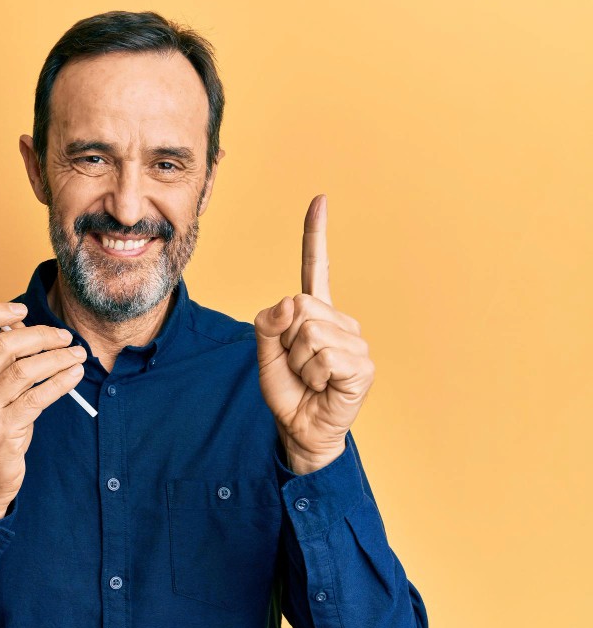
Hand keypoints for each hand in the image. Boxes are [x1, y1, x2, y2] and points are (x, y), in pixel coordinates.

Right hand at [0, 303, 86, 520]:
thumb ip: (5, 360)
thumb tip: (27, 324)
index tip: (23, 308)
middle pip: (3, 345)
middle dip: (40, 335)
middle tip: (64, 337)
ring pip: (24, 370)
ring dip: (57, 358)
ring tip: (78, 355)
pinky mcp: (2, 430)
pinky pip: (38, 397)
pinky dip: (61, 382)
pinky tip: (74, 375)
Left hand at [253, 195, 374, 474]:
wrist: (300, 428)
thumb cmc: (287, 389)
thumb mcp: (264, 352)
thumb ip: (269, 322)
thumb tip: (292, 302)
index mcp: (316, 313)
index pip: (315, 268)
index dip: (316, 235)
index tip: (320, 200)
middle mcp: (340, 322)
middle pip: (301, 307)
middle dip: (286, 341)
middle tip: (296, 365)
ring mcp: (355, 342)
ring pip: (310, 333)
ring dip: (299, 361)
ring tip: (310, 378)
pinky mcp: (363, 365)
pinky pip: (324, 355)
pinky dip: (314, 374)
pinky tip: (324, 385)